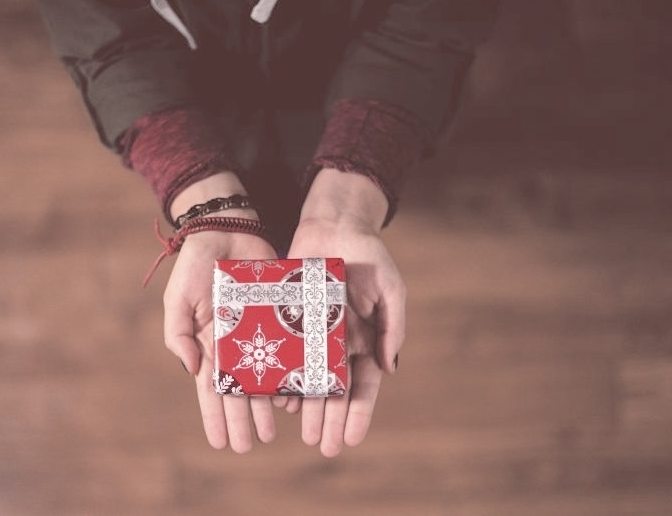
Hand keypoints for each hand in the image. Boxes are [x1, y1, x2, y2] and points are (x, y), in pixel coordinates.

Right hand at [162, 173, 277, 452]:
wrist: (228, 230)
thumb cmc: (197, 265)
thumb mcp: (179, 299)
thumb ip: (178, 333)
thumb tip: (191, 370)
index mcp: (209, 344)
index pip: (211, 389)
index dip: (215, 416)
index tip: (221, 443)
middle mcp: (234, 345)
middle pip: (239, 390)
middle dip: (243, 419)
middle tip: (250, 445)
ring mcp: (258, 333)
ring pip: (264, 377)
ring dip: (266, 404)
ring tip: (272, 431)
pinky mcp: (280, 317)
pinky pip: (287, 350)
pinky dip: (289, 372)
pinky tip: (294, 395)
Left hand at [276, 169, 405, 456]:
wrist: (334, 225)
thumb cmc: (368, 255)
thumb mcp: (390, 288)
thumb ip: (392, 326)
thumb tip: (389, 368)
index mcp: (365, 340)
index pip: (364, 386)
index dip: (359, 413)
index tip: (352, 439)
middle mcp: (338, 343)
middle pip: (335, 391)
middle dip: (332, 420)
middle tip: (324, 446)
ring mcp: (312, 334)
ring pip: (309, 379)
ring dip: (308, 407)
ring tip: (303, 431)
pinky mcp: (289, 321)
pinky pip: (285, 355)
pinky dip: (283, 377)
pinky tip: (279, 398)